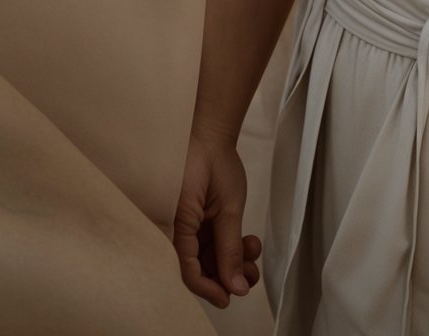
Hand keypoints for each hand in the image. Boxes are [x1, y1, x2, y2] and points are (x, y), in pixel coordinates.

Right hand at [173, 131, 262, 308]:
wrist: (211, 131)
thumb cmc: (213, 162)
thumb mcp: (228, 210)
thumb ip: (229, 250)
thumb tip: (235, 287)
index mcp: (176, 225)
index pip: (188, 270)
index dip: (209, 288)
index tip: (230, 297)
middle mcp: (177, 228)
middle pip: (199, 266)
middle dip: (226, 273)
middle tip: (250, 276)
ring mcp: (188, 224)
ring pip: (208, 256)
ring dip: (232, 260)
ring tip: (253, 253)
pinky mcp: (198, 218)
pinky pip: (210, 241)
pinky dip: (229, 245)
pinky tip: (248, 242)